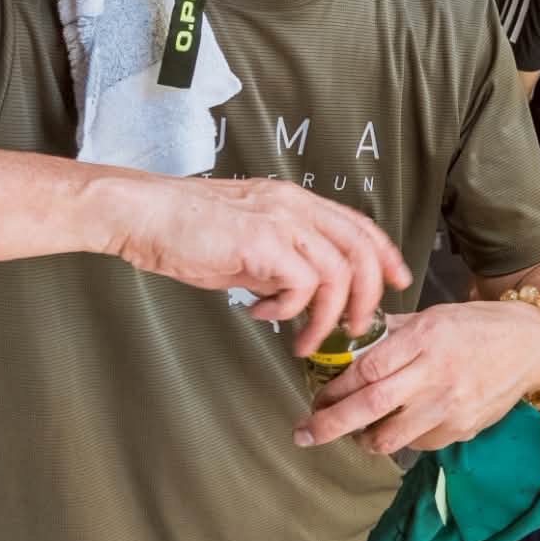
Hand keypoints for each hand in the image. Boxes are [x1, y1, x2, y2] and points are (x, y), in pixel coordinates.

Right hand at [94, 171, 410, 356]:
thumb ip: (278, 259)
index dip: (385, 255)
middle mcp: (295, 205)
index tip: (397, 282)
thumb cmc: (184, 228)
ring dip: (326, 316)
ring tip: (305, 339)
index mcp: (295, 201)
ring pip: (338, 272)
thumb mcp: (246, 240)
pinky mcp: (262, 241)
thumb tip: (299, 293)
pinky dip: (289, 310)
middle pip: (361, 249)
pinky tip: (262, 314)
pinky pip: (302, 285)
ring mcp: (281, 220)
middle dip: (367, 296)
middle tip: (355, 328)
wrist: (142, 214)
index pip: (359, 225)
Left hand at [296, 300, 539, 452]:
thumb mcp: (434, 315)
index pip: (365, 368)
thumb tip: (347, 339)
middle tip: (303, 433)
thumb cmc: (476, 325)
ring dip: (362, 439)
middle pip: (368, 406)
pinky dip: (401, 439)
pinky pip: (417, 444)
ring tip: (355, 432)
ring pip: (388, 437)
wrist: (530, 342)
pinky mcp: (462, 428)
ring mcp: (450, 405)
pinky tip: (401, 426)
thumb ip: (393, 331)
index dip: (333, 387)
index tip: (316, 396)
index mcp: (425, 337)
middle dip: (328, 424)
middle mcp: (436, 372)